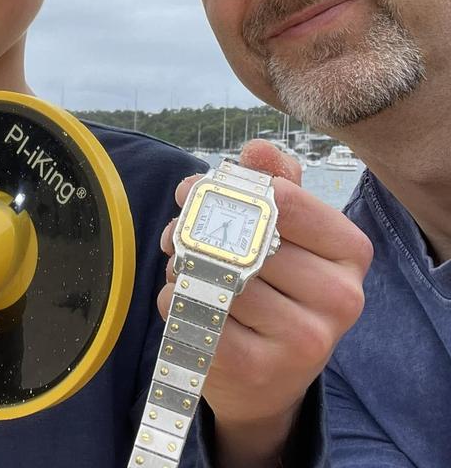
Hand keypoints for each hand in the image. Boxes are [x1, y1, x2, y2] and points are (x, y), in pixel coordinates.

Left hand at [159, 139, 372, 466]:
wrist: (268, 376)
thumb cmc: (275, 285)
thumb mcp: (286, 231)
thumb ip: (275, 182)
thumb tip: (257, 149)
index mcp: (350, 252)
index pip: (286, 200)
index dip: (231, 190)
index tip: (200, 190)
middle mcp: (340, 298)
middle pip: (247, 240)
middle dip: (198, 228)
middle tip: (178, 231)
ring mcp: (305, 342)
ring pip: (219, 277)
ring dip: (184, 266)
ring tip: (187, 268)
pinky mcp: (260, 371)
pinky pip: (197, 314)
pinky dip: (176, 299)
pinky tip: (187, 300)